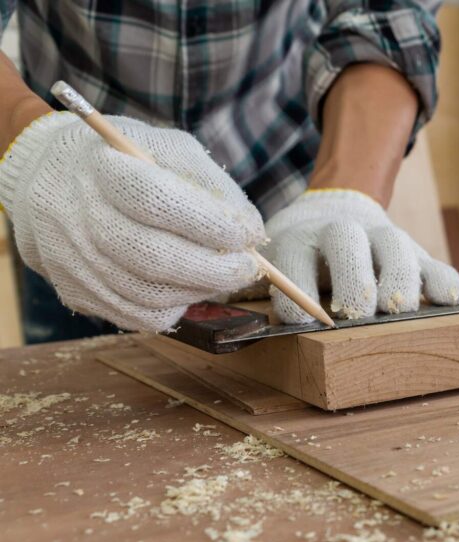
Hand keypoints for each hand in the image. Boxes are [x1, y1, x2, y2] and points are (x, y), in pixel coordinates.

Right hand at [0, 112, 264, 331]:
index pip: (156, 200)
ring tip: (222, 277)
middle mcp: (78, 215)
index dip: (210, 223)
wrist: (47, 179)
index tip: (249, 234)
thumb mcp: (165, 148)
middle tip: (248, 269)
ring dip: (199, 291)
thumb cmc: (124, 163)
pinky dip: (174, 309)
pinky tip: (188, 288)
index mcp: (101, 168)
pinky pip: (137, 317)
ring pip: (148, 295)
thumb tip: (251, 231)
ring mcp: (73, 259)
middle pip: (152, 257)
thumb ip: (209, 183)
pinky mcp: (76, 292)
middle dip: (214, 269)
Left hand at [264, 190, 458, 322]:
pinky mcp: (417, 252)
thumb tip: (213, 326)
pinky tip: (456, 303)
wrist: (340, 207)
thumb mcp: (268, 262)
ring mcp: (384, 239)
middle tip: (356, 313)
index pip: (293, 263)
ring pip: (397, 250)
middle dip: (353, 281)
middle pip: (350, 247)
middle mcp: (342, 233)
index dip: (296, 297)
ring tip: (400, 310)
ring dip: (400, 281)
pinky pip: (438, 265)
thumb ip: (250, 288)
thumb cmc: (298, 255)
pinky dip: (447, 284)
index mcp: (297, 239)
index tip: (302, 326)